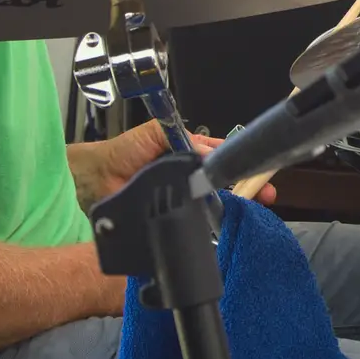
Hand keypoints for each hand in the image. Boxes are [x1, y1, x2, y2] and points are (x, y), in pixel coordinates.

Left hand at [67, 122, 275, 208]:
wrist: (94, 179)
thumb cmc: (122, 151)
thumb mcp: (156, 133)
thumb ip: (185, 140)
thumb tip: (211, 151)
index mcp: (187, 153)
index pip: (221, 157)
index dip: (239, 164)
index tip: (259, 171)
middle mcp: (187, 177)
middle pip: (225, 183)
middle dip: (248, 188)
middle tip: (265, 195)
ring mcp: (181, 199)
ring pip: (214, 204)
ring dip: (234, 206)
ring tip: (252, 208)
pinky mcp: (170, 219)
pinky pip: (194, 222)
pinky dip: (209, 225)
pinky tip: (224, 225)